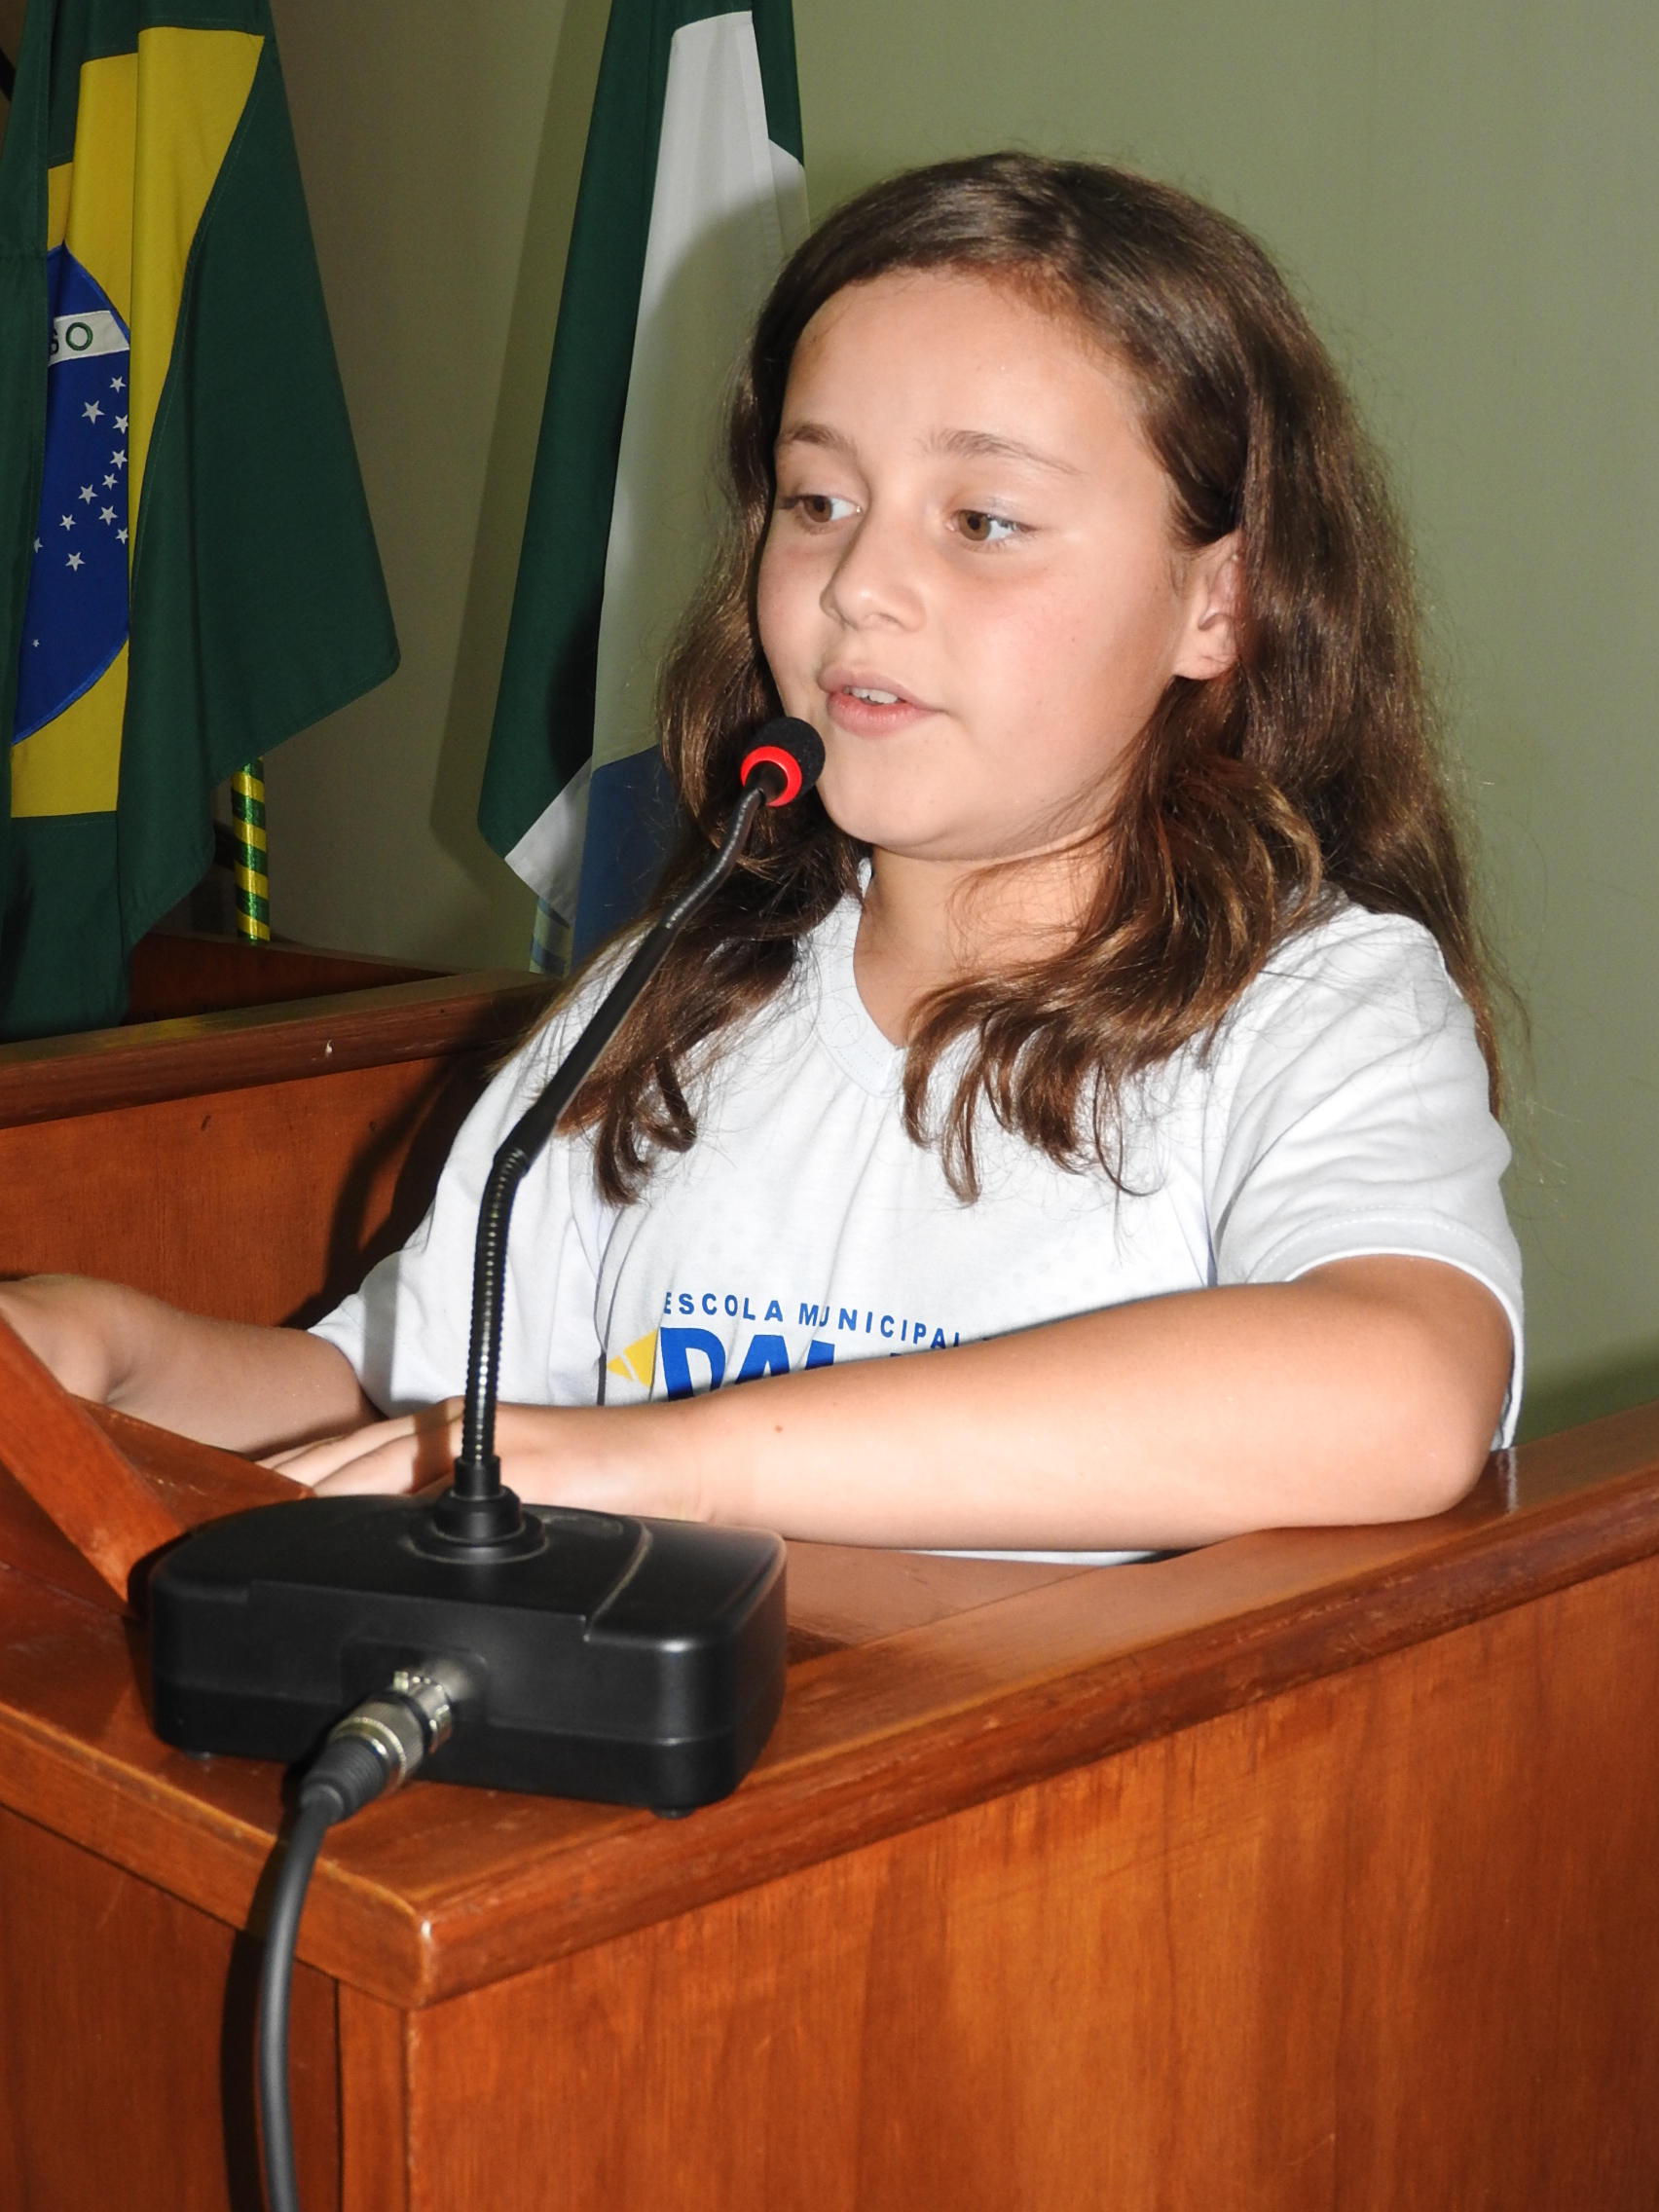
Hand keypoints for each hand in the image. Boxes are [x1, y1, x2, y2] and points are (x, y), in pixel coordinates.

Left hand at [271, 1398, 707, 1521]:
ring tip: (263, 1520)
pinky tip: (357, 1529)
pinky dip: (394, 1510)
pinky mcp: (525, 1466)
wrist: (687, 1462)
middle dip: (284, 1484)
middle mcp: (459, 1430)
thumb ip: (451, 1511)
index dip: (292, 1475)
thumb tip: (389, 1552)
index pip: (352, 1454)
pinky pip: (447, 1491)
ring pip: (381, 1465)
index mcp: (449, 1434)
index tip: (236, 1500)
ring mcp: (488, 1445)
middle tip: (222, 1515)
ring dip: (319, 1494)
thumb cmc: (609, 1486)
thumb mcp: (514, 1495)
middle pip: (349, 1455)